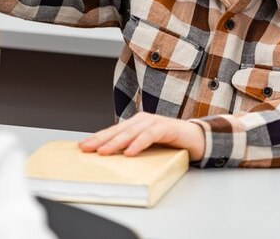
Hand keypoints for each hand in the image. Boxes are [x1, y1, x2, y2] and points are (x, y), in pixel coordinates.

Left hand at [79, 113, 205, 161]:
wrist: (197, 139)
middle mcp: (142, 120)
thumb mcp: (147, 147)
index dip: (97, 138)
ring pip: (131, 132)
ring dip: (116, 142)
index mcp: (135, 124)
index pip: (113, 131)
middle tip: (87, 149)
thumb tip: (111, 159)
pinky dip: (139, 144)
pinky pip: (150, 136)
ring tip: (104, 152)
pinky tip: (130, 152)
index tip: (82, 147)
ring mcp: (154, 122)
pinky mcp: (166, 128)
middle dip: (101, 140)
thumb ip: (132, 148)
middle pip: (118, 130)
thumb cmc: (170, 144)